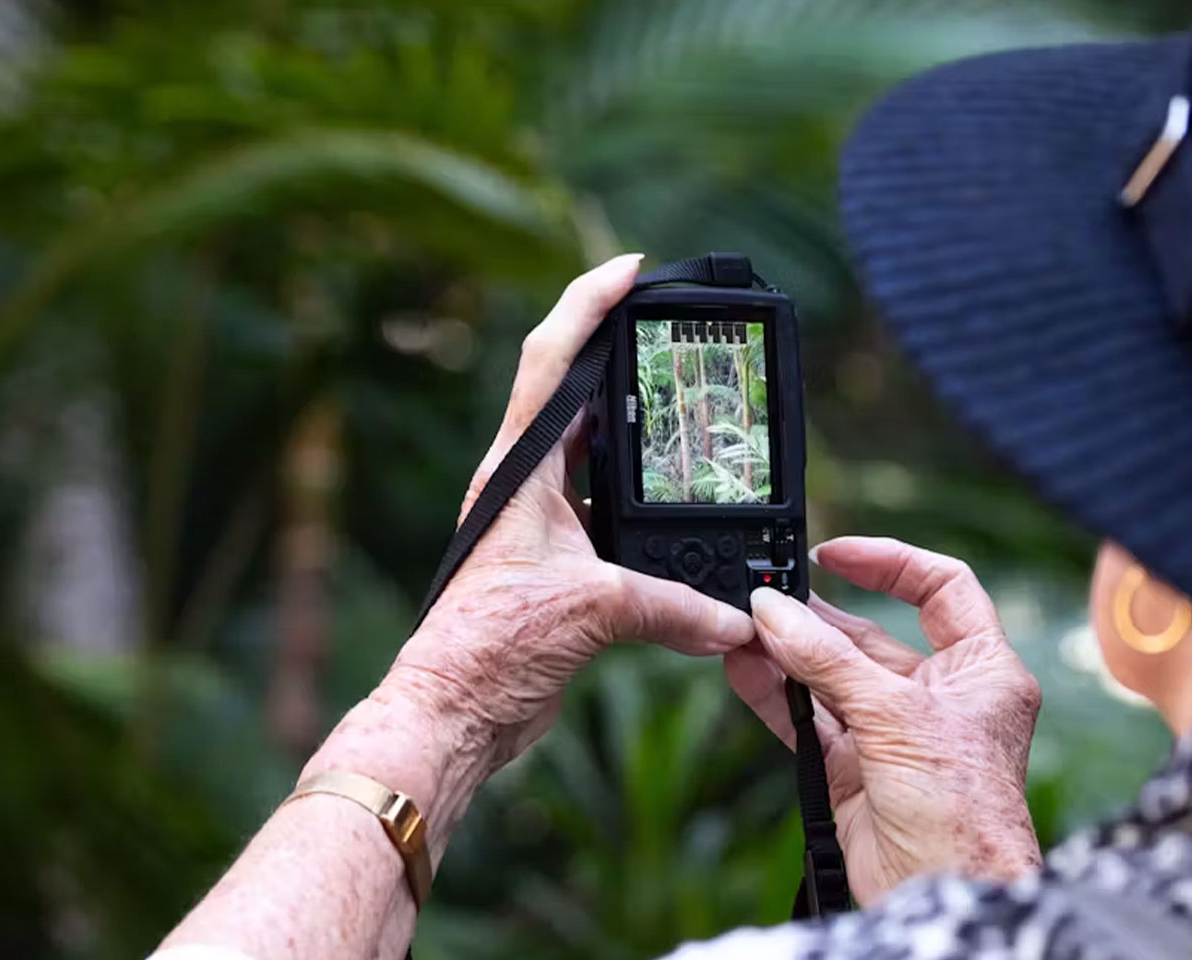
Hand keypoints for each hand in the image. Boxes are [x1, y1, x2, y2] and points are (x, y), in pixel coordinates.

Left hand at [385, 254, 753, 767]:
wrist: (457, 710)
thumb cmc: (490, 646)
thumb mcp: (597, 610)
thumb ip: (675, 607)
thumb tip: (734, 619)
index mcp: (519, 470)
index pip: (552, 359)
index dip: (590, 303)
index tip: (632, 267)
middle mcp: (524, 485)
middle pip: (574, 393)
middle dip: (617, 353)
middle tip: (666, 323)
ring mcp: (538, 522)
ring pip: (592, 452)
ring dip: (630, 428)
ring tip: (678, 398)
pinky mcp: (556, 562)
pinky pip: (606, 510)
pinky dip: (640, 500)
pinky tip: (673, 501)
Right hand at [725, 537, 1042, 904]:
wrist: (942, 894)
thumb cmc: (962, 813)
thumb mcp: (896, 716)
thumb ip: (828, 661)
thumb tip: (775, 612)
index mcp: (981, 670)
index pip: (942, 588)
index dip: (891, 563)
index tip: (838, 553)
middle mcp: (939, 696)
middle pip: (872, 635)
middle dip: (818, 616)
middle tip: (768, 595)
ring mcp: (894, 733)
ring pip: (832, 677)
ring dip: (788, 653)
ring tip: (744, 626)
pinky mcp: (855, 769)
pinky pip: (808, 719)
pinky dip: (776, 695)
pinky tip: (744, 668)